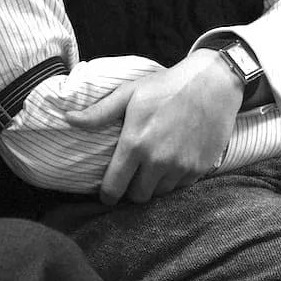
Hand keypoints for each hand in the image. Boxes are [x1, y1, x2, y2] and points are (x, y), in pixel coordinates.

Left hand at [64, 52, 240, 205]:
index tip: (107, 194)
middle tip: (133, 175)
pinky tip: (174, 159)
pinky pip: (181, 186)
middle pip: (138, 196)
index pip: (114, 187)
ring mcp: (181, 167)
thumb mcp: (129, 93)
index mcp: (135, 144)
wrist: (213, 83)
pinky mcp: (200, 168)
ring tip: (153, 165)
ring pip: (160, 193)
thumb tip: (68, 119)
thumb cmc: (167, 86)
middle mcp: (157, 161)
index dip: (108, 195)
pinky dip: (175, 179)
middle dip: (132, 189)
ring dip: (154, 184)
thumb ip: (99, 113)